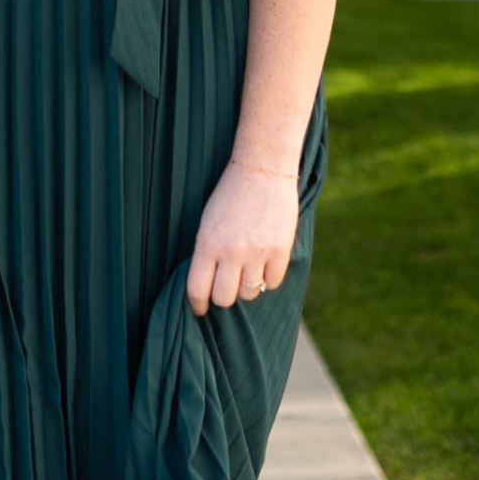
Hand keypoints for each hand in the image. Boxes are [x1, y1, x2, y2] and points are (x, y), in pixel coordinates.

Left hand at [185, 158, 300, 317]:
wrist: (262, 170)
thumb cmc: (229, 196)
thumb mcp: (207, 223)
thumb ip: (207, 255)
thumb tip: (208, 288)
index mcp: (207, 244)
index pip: (197, 290)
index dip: (197, 305)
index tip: (200, 310)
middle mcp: (232, 252)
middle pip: (225, 298)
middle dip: (224, 296)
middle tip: (227, 286)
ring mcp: (258, 252)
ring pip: (249, 293)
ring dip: (247, 286)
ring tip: (247, 267)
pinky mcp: (281, 250)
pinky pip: (272, 282)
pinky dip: (268, 278)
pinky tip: (264, 262)